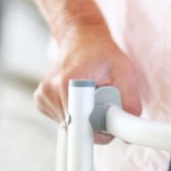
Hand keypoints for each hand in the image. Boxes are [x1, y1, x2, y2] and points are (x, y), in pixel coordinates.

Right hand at [34, 20, 141, 142]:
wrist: (81, 37)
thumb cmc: (103, 53)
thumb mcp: (125, 72)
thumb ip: (130, 102)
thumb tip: (127, 133)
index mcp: (69, 81)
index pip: (78, 124)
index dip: (95, 131)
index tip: (104, 130)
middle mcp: (51, 89)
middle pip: (75, 128)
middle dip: (93, 123)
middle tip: (101, 100)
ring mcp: (43, 95)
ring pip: (68, 127)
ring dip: (83, 117)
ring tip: (89, 94)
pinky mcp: (41, 100)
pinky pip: (61, 120)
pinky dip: (73, 114)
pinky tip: (77, 95)